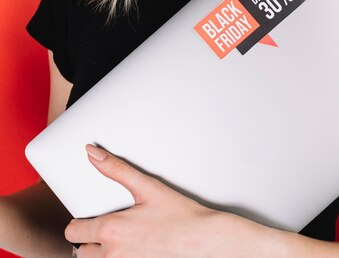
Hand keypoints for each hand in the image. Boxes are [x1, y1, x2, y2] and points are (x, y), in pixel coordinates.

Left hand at [64, 144, 246, 257]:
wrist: (203, 239)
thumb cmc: (179, 214)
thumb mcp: (146, 186)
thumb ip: (116, 169)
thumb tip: (93, 153)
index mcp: (111, 230)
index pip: (73, 231)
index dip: (80, 221)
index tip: (91, 215)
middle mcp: (113, 254)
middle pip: (80, 251)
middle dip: (89, 239)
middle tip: (106, 227)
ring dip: (100, 253)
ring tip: (118, 239)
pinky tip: (131, 248)